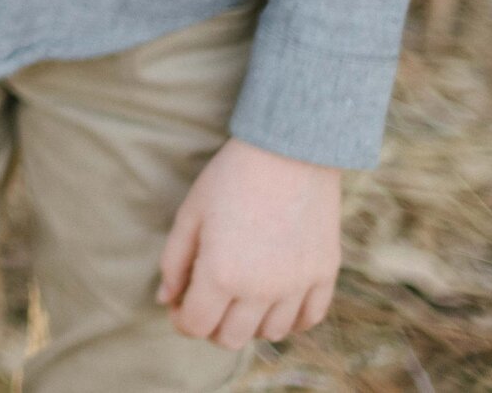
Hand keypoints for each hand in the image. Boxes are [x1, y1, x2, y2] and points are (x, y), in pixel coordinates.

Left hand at [159, 138, 341, 347]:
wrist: (289, 152)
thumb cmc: (230, 179)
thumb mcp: (190, 215)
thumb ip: (174, 262)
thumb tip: (166, 300)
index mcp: (221, 275)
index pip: (196, 326)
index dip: (182, 320)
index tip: (180, 304)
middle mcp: (261, 290)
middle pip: (231, 338)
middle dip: (211, 325)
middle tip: (207, 300)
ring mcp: (298, 286)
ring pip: (270, 333)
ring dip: (249, 323)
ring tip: (240, 296)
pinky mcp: (325, 275)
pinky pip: (308, 319)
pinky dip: (289, 319)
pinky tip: (274, 301)